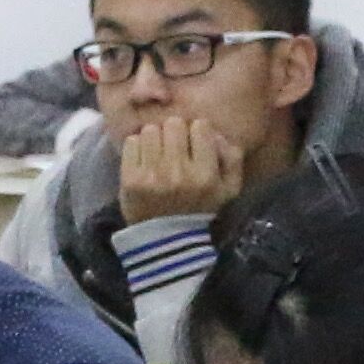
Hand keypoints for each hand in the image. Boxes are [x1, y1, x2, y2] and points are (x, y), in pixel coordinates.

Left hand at [120, 113, 251, 220]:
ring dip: (154, 139)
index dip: (197, 132)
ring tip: (157, 154)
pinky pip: (131, 142)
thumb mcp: (228, 190)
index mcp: (206, 175)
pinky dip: (137, 148)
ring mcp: (152, 175)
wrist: (166, 240)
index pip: (200, 126)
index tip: (193, 143)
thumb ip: (233, 158)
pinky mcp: (130, 179)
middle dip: (174, 133)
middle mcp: (179, 173)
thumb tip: (217, 133)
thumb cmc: (199, 210)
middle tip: (172, 146)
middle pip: (173, 123)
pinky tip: (143, 161)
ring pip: (150, 130)